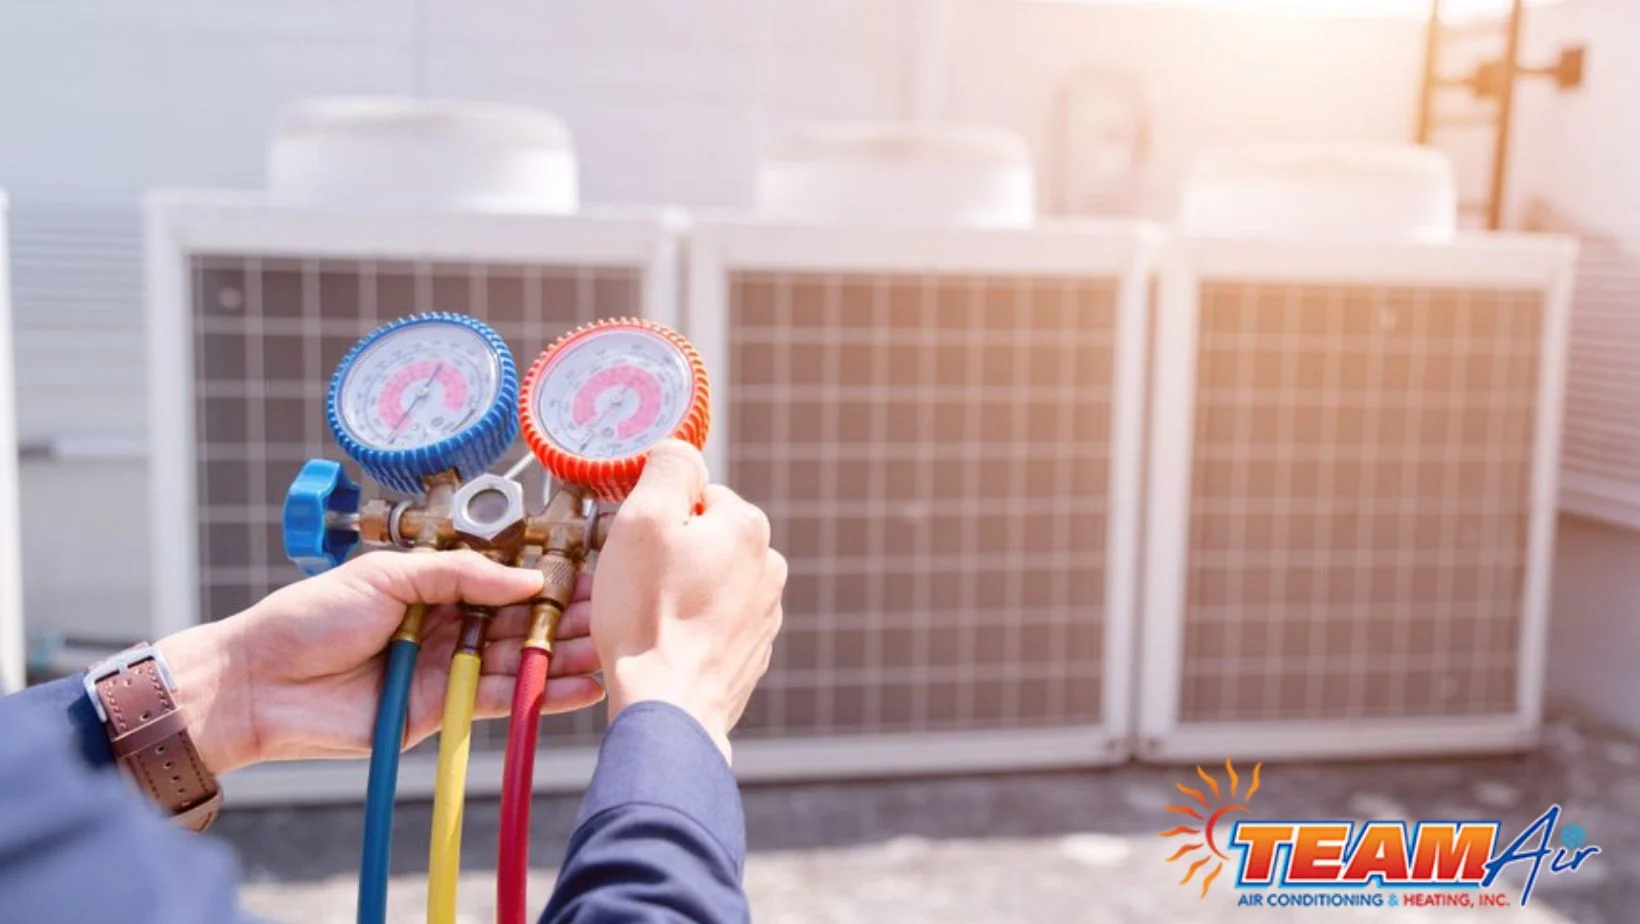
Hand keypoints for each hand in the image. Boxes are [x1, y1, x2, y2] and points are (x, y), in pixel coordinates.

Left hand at [156, 550, 606, 774]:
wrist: (259, 686)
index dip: (550, 572)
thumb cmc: (307, 619)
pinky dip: (544, 694)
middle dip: (572, 613)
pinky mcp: (447, 709)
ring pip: (524, 658)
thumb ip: (458, 574)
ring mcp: (452, 666)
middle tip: (618, 610)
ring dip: (569, 654)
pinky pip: (505, 699)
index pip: (507, 575)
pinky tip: (582, 686)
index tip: (593, 567)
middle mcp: (452, 622)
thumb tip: (526, 580)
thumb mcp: (385, 575)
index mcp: (437, 582)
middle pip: (525, 617)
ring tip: (613, 647)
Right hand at [591, 440, 786, 763]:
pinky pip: (712, 621)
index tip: (631, 545)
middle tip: (634, 583)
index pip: (693, 494)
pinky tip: (665, 642)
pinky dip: (688, 626)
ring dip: (678, 590)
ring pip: (707, 580)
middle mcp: (769, 565)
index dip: (653, 516)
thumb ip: (666, 468)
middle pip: (702, 537)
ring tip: (648, 617)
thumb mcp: (643, 520)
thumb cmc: (649, 617)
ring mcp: (765, 612)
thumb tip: (678, 450)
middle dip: (668, 553)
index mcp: (748, 526)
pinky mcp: (751, 650)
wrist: (668, 708)